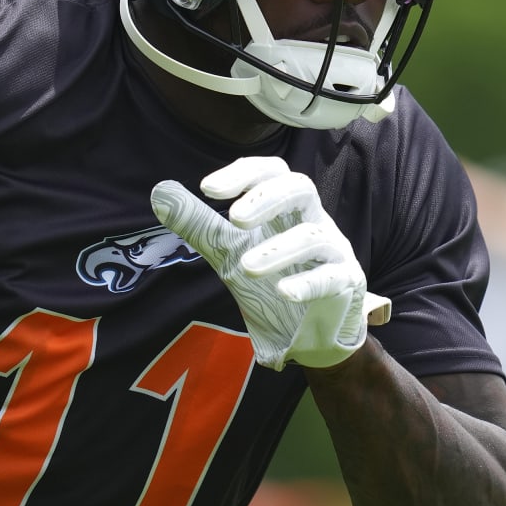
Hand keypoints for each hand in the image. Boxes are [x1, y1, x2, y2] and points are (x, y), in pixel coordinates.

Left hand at [151, 156, 388, 369]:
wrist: (309, 333)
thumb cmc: (273, 280)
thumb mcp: (229, 250)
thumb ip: (199, 223)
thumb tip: (159, 193)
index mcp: (286, 208)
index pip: (273, 172)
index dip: (244, 173)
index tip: (207, 188)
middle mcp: (313, 222)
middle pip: (302, 188)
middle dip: (267, 198)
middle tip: (234, 218)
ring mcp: (334, 252)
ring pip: (315, 237)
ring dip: (279, 249)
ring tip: (246, 266)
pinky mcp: (346, 285)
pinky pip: (333, 278)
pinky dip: (308, 284)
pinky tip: (283, 292)